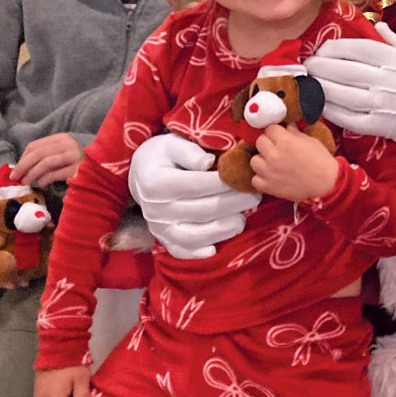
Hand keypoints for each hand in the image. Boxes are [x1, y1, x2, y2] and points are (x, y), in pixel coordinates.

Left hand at [15, 134, 83, 186]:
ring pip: (46, 162)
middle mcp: (67, 145)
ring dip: (32, 173)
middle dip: (23, 165)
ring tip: (25, 182)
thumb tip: (22, 167)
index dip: (23, 158)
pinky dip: (45, 179)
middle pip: (39, 153)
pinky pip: (56, 173)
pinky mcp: (78, 169)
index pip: (35, 145)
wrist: (103, 164)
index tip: (16, 169)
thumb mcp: (62, 151)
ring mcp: (74, 156)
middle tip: (15, 177)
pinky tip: (41, 184)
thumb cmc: (78, 159)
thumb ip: (46, 155)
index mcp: (61, 138)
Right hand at [128, 134, 260, 258]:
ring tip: (244, 218)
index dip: (224, 183)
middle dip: (233, 204)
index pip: (197, 185)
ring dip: (224, 229)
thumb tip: (208, 163)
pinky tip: (216, 248)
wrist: (141, 175)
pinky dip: (199, 252)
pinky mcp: (163, 239)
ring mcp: (159, 227)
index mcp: (156, 182)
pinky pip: (182, 250)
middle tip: (255, 196)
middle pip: (202, 210)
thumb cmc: (162, 156)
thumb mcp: (170, 143)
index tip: (246, 177)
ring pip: (196, 234)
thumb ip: (189, 151)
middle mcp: (155, 209)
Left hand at [252, 126, 340, 201]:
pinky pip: (255, 179)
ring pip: (254, 160)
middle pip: (260, 142)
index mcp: (285, 141)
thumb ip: (295, 133)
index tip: (280, 135)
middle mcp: (273, 155)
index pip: (270, 129)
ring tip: (271, 163)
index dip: (276, 131)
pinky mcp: (268, 187)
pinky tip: (270, 177)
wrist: (327, 185)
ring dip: (262, 160)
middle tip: (276, 148)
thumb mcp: (310, 142)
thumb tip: (287, 127)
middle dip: (268, 143)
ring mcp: (269, 172)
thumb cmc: (321, 161)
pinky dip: (261, 178)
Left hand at [305, 22, 395, 149]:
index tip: (320, 50)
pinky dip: (332, 111)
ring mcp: (383, 103)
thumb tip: (376, 25)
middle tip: (307, 68)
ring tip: (308, 86)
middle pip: (341, 69)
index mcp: (395, 59)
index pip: (354, 48)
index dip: (331, 48)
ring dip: (319, 88)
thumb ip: (395, 41)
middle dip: (318, 67)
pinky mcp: (382, 125)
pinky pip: (349, 118)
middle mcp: (386, 78)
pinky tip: (322, 106)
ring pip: (340, 94)